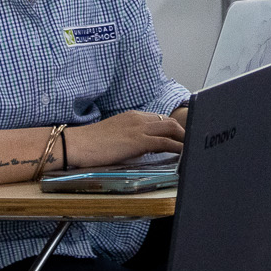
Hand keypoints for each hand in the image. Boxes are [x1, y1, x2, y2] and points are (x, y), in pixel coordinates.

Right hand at [64, 110, 184, 167]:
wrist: (77, 144)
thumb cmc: (91, 144)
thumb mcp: (115, 137)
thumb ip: (130, 139)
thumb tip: (141, 149)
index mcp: (132, 116)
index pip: (159, 119)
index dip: (172, 129)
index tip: (180, 138)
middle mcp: (138, 118)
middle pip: (169, 122)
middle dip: (183, 132)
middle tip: (192, 143)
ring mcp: (139, 128)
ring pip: (171, 128)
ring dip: (184, 138)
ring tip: (193, 148)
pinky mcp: (138, 141)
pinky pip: (165, 142)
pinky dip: (177, 147)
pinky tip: (184, 154)